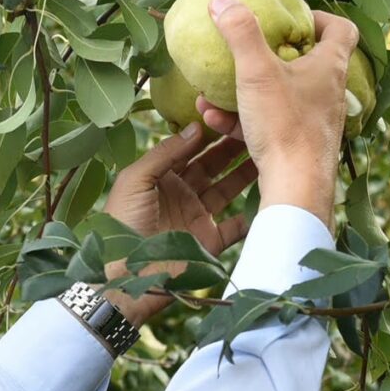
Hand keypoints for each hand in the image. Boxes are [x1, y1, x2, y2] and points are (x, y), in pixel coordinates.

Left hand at [99, 124, 260, 322]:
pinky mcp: (209, 243)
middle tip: (253, 128)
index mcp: (161, 177)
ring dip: (245, 174)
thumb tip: (195, 127)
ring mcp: (197, 218)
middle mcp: (181, 194)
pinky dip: (251, 214)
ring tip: (266, 153)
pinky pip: (236, 227)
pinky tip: (268, 196)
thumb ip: (164, 153)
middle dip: (231, 148)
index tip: (228, 113)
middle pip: (212, 166)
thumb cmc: (121, 224)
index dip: (207, 133)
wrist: (125, 277)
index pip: (188, 149)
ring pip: (227, 190)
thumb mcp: (135, 180)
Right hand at [194, 0, 355, 228]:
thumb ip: (240, 33)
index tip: (292, 16)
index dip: (320, 17)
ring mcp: (314, 120)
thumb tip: (222, 0)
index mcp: (329, 67)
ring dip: (246, 89)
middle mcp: (328, 92)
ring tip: (212, 89)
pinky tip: (211, 116)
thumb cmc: (286, 126)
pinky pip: (268, 122)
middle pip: (307, 62)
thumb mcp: (258, 73)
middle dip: (273, 53)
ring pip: (280, 95)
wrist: (296, 188)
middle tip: (250, 48)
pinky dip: (242, 117)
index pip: (341, 29)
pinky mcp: (297, 145)